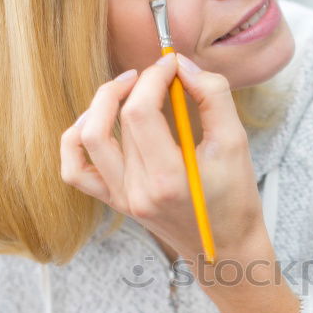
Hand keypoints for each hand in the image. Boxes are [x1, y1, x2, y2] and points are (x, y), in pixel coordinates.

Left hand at [60, 54, 267, 267]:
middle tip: (156, 74)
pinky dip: (77, 139)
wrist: (227, 248)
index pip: (140, 112)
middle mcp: (137, 192)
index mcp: (168, 180)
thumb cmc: (236, 199)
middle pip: (114, 121)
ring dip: (102, 104)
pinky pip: (75, 169)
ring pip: (86, 139)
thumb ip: (214, 97)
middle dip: (134, 84)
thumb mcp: (236, 144)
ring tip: (127, 89)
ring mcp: (121, 199)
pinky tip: (97, 121)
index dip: (153, 77)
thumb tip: (182, 65)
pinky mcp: (115, 201)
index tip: (171, 64)